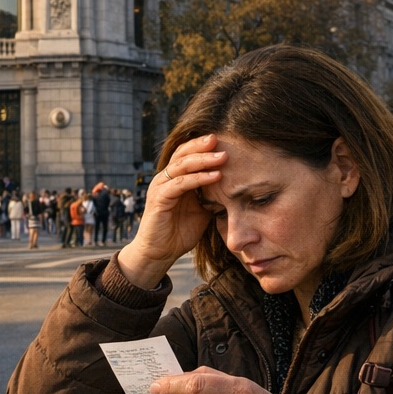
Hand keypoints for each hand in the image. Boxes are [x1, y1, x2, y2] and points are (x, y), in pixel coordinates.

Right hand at [117, 134, 226, 287]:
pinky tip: (215, 176)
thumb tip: (234, 185)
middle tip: (221, 140)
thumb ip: (211, 194)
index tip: (224, 140)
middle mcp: (164, 179)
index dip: (202, 146)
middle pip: (182, 153)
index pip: (186, 154)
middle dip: (202, 146)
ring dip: (203, 160)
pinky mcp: (159, 200)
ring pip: (181, 166)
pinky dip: (198, 178)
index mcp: (174, 178)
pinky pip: (179, 184)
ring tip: (223, 156)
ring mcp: (160, 188)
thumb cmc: (180, 232)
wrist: (160, 253)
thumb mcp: (201, 209)